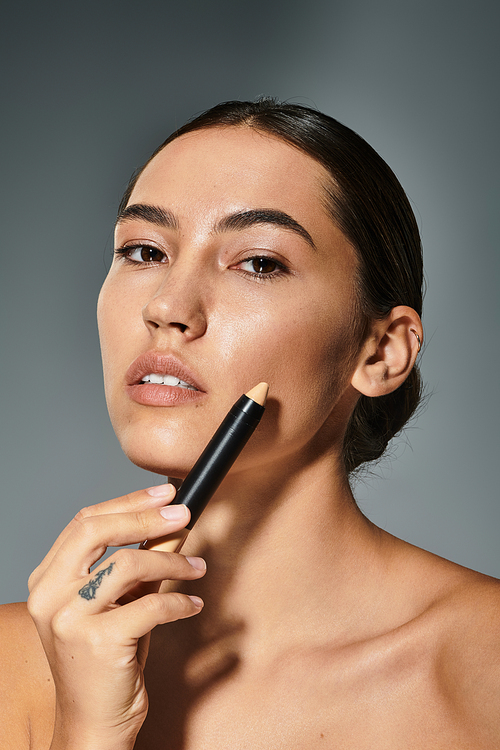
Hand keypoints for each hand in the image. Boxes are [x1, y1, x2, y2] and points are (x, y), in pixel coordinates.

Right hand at [27, 484, 205, 748]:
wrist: (93, 723)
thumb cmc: (105, 659)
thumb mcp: (119, 602)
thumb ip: (138, 564)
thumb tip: (170, 524)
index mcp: (47, 580)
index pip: (85, 522)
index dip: (129, 501)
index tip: (165, 494)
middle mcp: (49, 596)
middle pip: (97, 531)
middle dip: (147, 517)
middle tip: (184, 515)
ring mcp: (69, 619)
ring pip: (128, 564)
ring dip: (173, 562)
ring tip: (196, 569)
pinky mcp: (97, 642)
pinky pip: (151, 605)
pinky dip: (180, 602)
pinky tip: (193, 605)